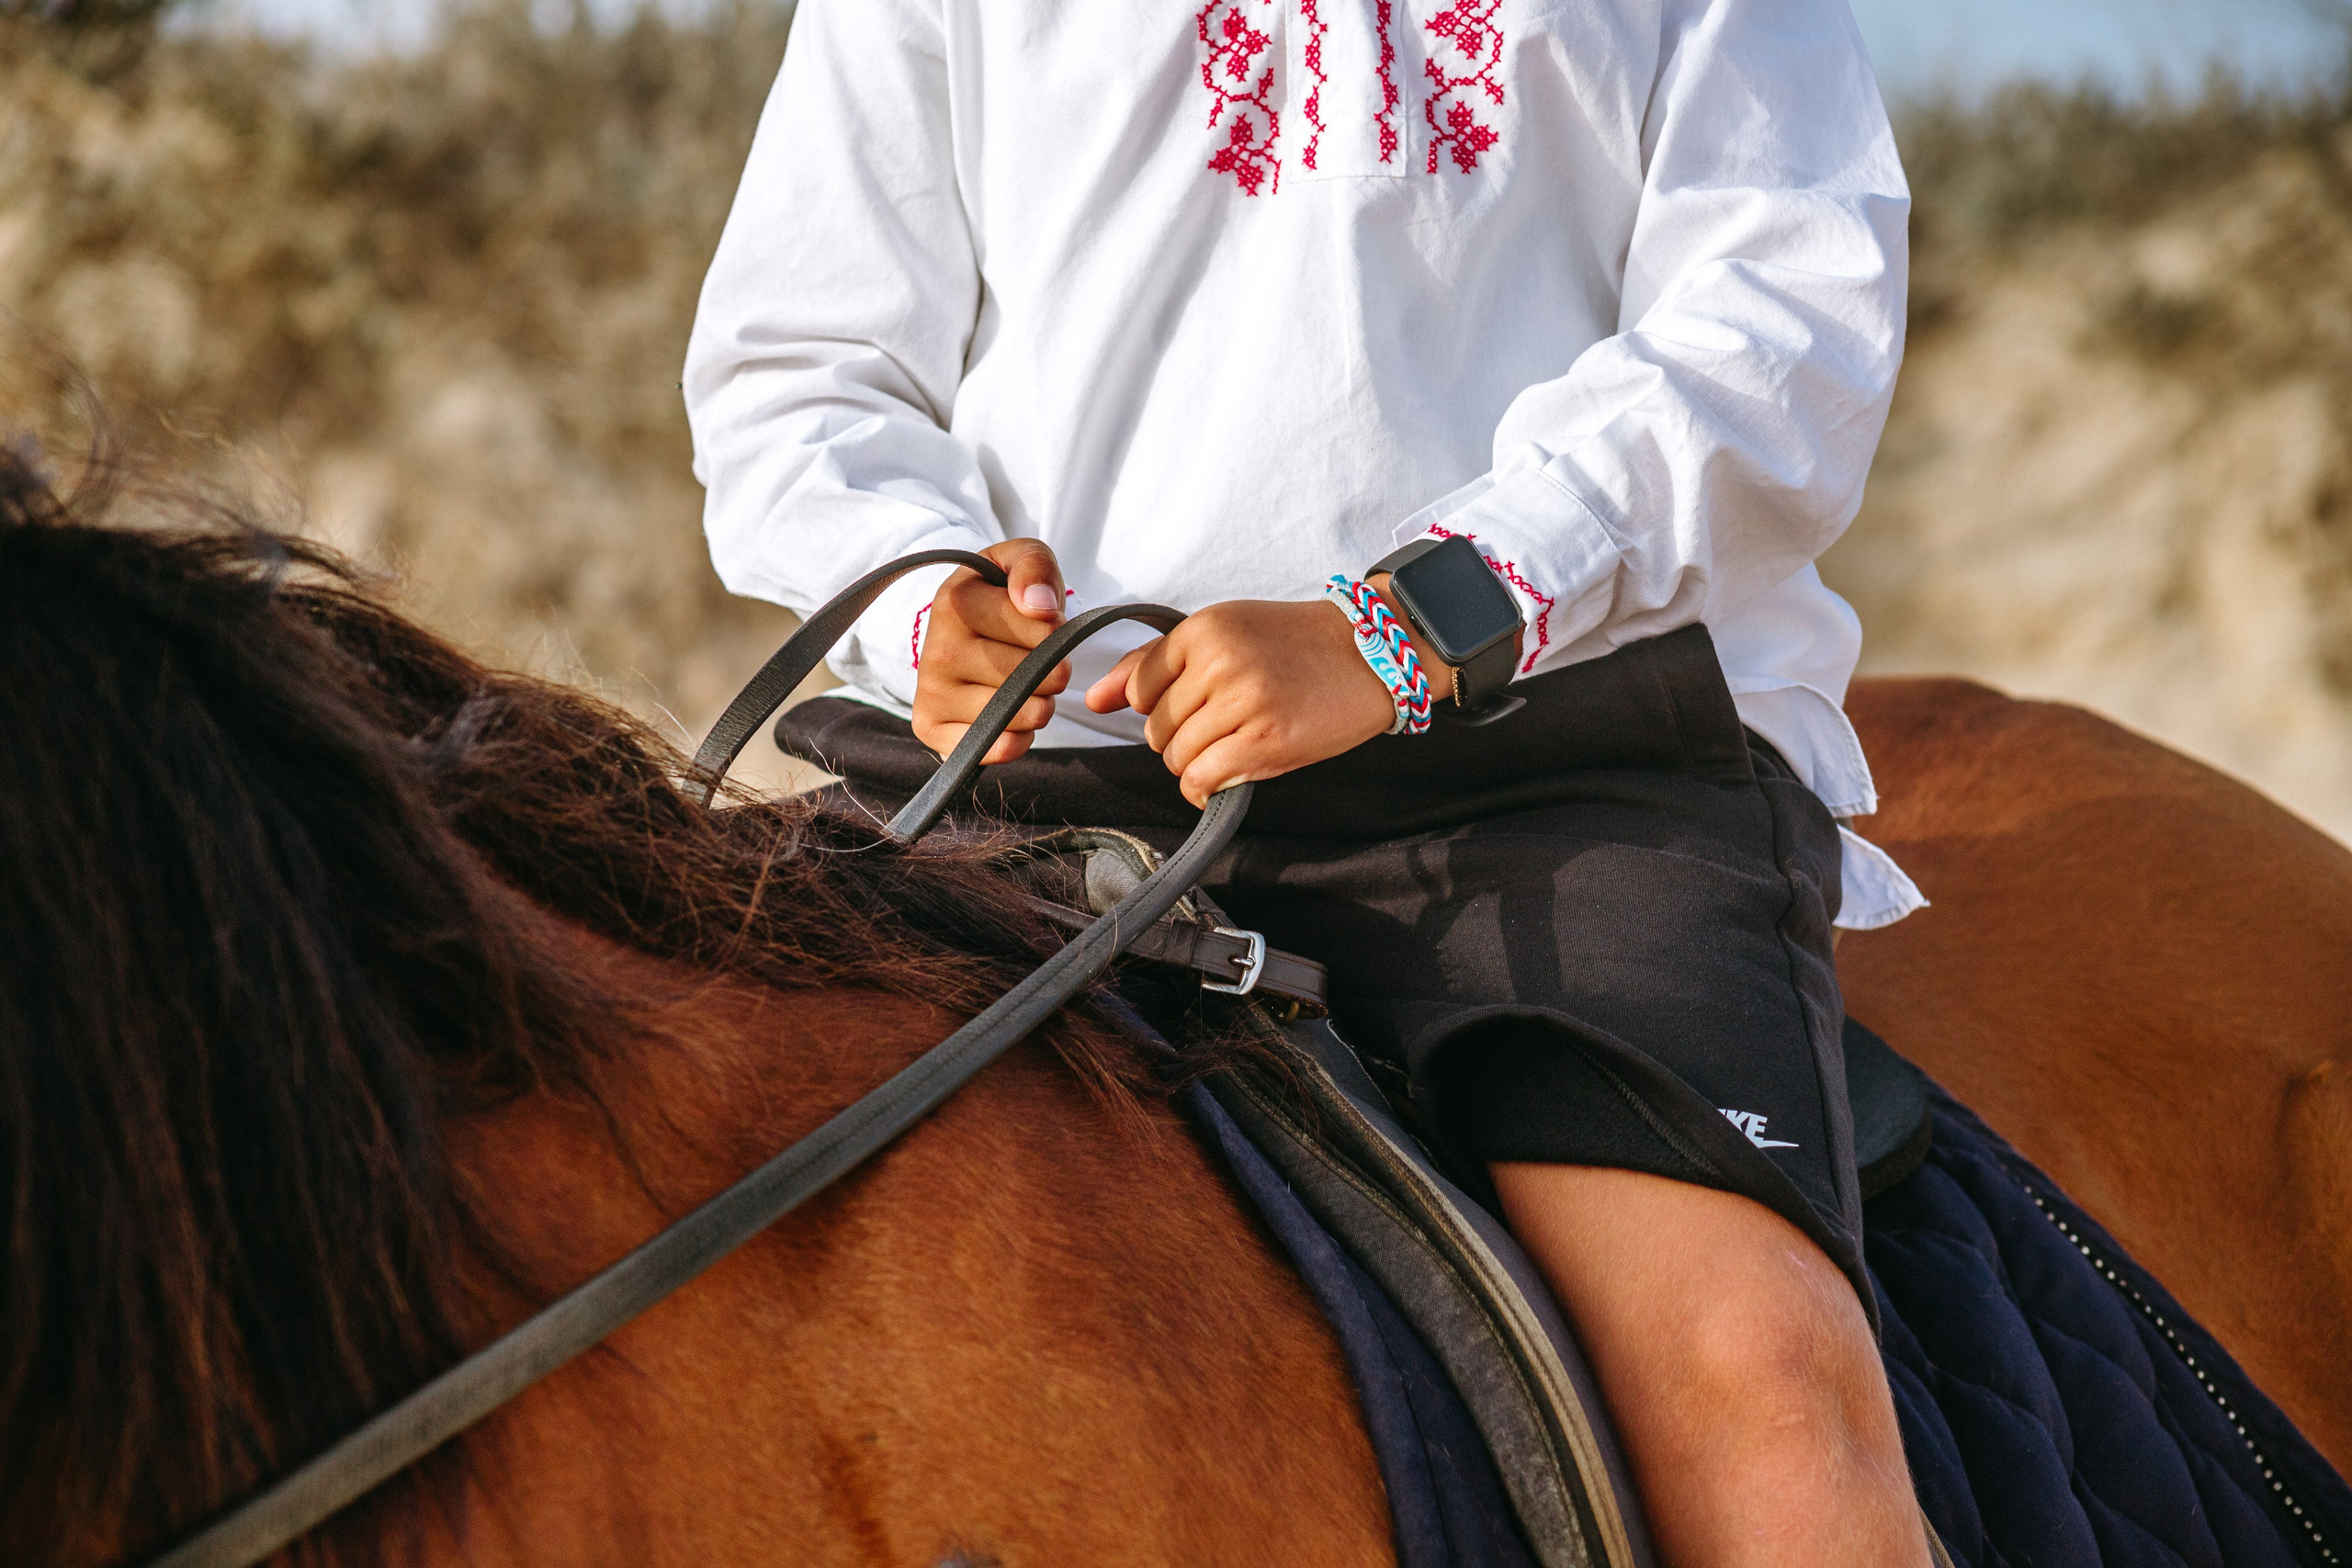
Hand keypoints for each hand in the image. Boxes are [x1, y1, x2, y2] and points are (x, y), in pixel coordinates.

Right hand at [912, 539, 1069, 762]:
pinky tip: (1013, 717)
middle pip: (1031, 677)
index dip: (1057, 632)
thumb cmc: (1000, 591)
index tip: (1045, 624)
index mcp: (955, 601)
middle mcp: (936, 649)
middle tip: (1041, 662)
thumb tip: (1040, 606)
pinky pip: (993, 749)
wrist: (960, 623)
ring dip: (1039, 705)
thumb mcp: (1021, 558)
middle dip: (1053, 672)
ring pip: (1016, 714)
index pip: (1043, 631)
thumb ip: (1034, 567)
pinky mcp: (930, 728)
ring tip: (1027, 687)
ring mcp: (930, 691)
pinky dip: (1018, 740)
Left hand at [1083, 593, 1447, 806]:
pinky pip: (1203, 780)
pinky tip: (1224, 776)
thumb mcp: (1225, 633)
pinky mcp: (1266, 742)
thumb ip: (1156, 664)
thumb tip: (1093, 698)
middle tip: (1222, 725)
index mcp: (1205, 630)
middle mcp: (1220, 663)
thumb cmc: (1296, 644)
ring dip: (1196, 763)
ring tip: (1231, 745)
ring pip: (1177, 757)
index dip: (1159, 705)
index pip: (1140, 686)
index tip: (1193, 704)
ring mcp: (1243, 703)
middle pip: (1155, 728)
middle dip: (1179, 736)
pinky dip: (1205, 787)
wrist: (1373, 652)